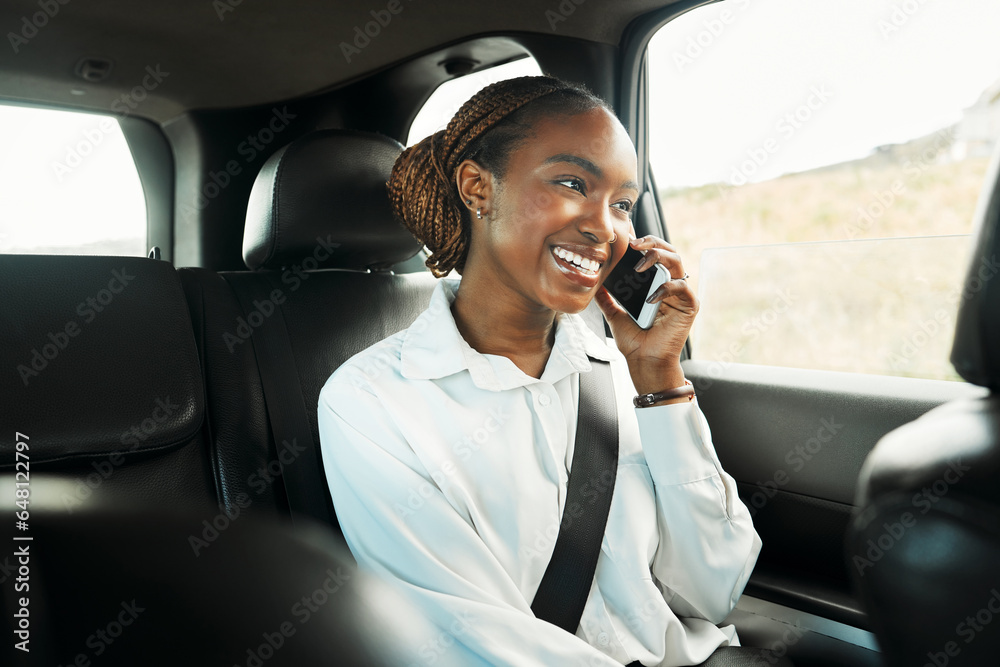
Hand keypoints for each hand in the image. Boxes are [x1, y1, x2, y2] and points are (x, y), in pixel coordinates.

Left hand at [594, 235, 698, 398]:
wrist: (643, 362)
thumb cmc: (634, 341)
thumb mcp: (615, 314)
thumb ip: (607, 298)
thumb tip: (593, 283)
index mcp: (656, 284)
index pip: (654, 255)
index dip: (644, 243)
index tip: (627, 240)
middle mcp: (670, 285)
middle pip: (669, 252)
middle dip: (652, 243)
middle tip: (635, 244)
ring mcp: (681, 295)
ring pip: (677, 263)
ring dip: (659, 257)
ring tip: (640, 264)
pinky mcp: (689, 306)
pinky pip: (682, 287)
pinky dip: (666, 288)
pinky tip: (651, 297)